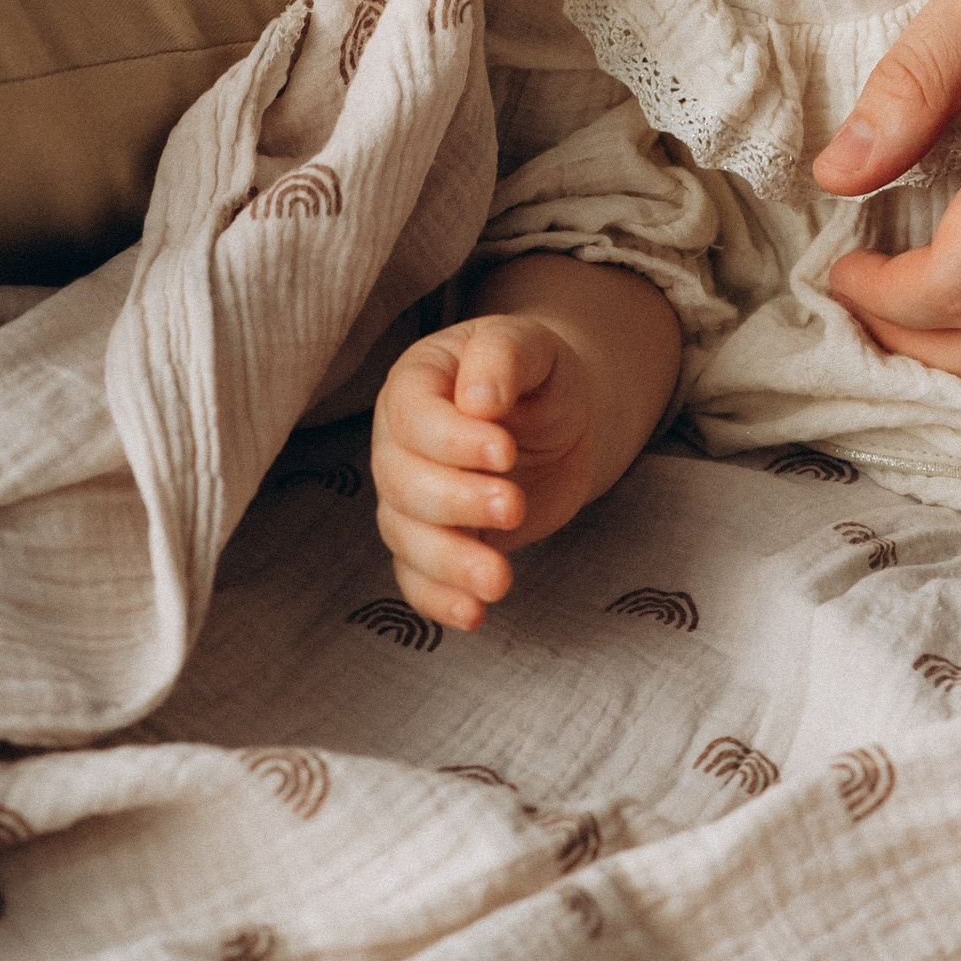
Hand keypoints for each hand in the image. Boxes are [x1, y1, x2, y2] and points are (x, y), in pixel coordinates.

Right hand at [370, 316, 604, 631]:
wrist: (560, 420)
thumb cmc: (540, 375)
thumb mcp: (533, 346)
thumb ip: (503, 356)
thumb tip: (478, 401)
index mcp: (417, 383)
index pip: (413, 418)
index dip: (452, 442)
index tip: (505, 452)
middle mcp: (400, 440)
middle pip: (401, 482)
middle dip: (456, 503)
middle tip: (514, 507)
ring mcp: (412, 496)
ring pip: (404, 535)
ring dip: (448, 561)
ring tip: (501, 579)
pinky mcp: (436, 541)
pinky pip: (415, 578)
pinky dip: (436, 600)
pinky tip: (473, 613)